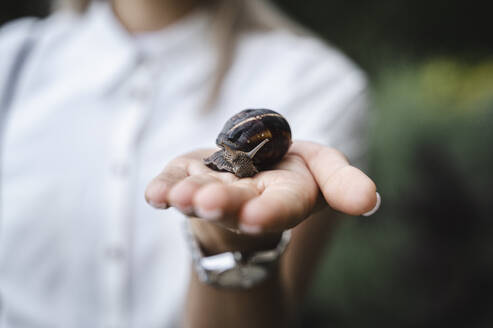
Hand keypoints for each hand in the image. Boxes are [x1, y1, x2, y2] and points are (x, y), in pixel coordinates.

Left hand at [145, 141, 377, 252]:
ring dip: (188, 198)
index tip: (257, 216)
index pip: (282, 208)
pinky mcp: (187, 179)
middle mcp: (246, 202)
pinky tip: (154, 194)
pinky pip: (172, 185)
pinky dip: (162, 189)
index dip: (270, 212)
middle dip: (224, 204)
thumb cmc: (288, 173)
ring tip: (178, 198)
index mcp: (284, 199)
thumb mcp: (323, 169)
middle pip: (236, 205)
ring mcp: (213, 192)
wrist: (250, 176)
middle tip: (208, 203)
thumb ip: (342, 184)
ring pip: (200, 197)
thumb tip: (369, 201)